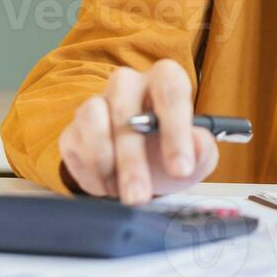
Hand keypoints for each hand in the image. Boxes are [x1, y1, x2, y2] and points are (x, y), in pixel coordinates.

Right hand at [56, 59, 218, 203]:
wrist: (139, 172)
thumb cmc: (169, 154)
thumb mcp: (197, 156)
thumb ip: (203, 149)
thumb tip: (197, 144)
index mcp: (165, 79)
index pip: (170, 91)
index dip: (176, 130)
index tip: (181, 169)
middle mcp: (128, 84)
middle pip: (126, 110)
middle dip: (133, 160)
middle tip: (140, 196)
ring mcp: (96, 103)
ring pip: (93, 121)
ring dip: (107, 164)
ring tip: (123, 192)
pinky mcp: (73, 129)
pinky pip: (74, 145)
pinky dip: (90, 172)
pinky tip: (107, 186)